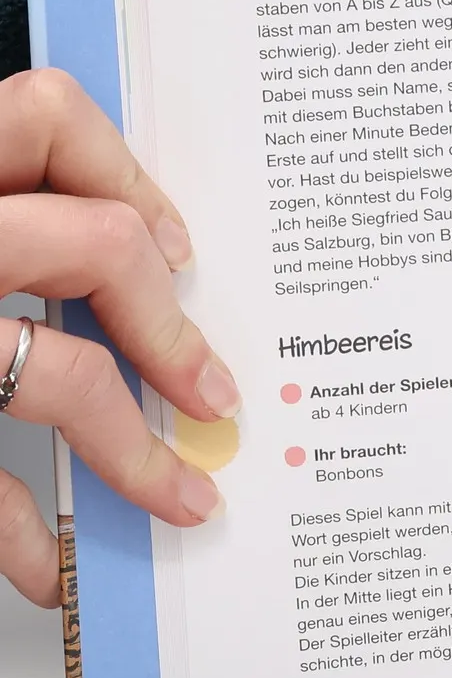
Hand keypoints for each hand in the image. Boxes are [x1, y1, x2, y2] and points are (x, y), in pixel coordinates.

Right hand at [0, 71, 234, 606]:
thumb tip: (118, 251)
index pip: (41, 113)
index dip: (124, 171)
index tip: (169, 241)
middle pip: (87, 243)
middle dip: (166, 323)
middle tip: (207, 386)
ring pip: (50, 373)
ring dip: (131, 448)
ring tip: (177, 492)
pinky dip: (11, 532)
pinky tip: (37, 564)